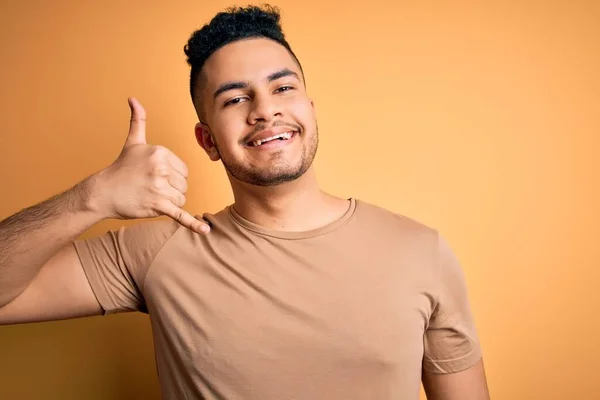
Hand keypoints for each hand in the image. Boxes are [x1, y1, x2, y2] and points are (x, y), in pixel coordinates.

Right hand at [95, 97, 208, 233]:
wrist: (102, 192)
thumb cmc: (121, 168)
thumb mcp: (133, 142)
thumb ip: (138, 121)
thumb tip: (133, 99)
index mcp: (160, 152)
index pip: (184, 171)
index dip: (172, 176)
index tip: (153, 176)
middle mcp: (161, 168)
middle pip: (183, 185)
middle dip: (170, 190)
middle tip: (149, 187)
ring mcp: (159, 187)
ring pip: (181, 199)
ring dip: (169, 202)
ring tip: (150, 196)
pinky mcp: (157, 205)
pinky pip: (180, 214)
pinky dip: (193, 224)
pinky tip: (205, 231)